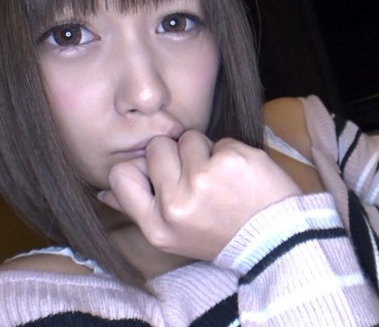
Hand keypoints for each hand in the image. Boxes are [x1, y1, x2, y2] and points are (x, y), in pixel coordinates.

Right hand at [101, 130, 300, 260]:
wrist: (275, 239)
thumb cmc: (220, 234)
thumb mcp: (173, 236)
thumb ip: (137, 209)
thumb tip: (104, 193)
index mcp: (157, 226)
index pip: (120, 174)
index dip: (140, 167)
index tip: (160, 175)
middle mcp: (176, 204)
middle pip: (156, 147)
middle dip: (176, 155)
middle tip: (199, 180)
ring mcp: (204, 179)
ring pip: (188, 138)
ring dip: (205, 152)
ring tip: (221, 179)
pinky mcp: (232, 160)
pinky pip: (220, 140)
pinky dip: (230, 153)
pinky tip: (240, 177)